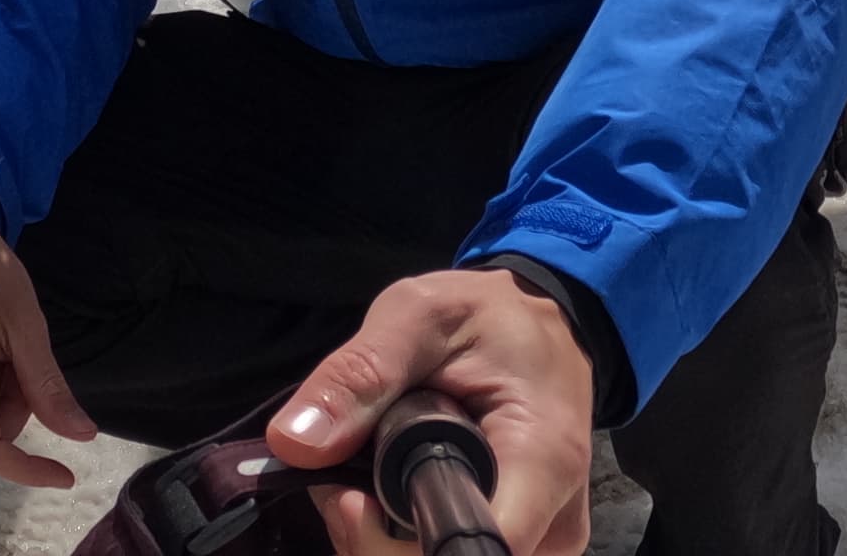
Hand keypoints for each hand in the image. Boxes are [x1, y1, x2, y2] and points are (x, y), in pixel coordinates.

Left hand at [267, 269, 594, 555]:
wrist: (542, 322)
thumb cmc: (490, 313)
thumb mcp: (419, 314)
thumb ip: (361, 373)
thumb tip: (293, 443)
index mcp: (540, 462)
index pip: (468, 549)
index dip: (391, 544)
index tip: (351, 499)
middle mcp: (553, 523)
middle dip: (375, 538)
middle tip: (346, 480)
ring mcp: (544, 542)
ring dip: (385, 538)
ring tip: (370, 472)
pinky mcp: (526, 545)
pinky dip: (405, 538)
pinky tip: (390, 493)